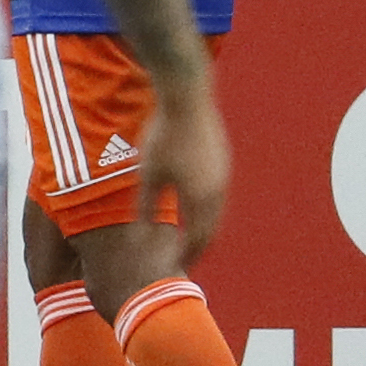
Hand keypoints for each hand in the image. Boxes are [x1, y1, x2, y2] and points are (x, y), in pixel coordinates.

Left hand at [133, 78, 230, 258]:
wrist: (187, 97)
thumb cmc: (163, 136)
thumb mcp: (149, 174)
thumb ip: (147, 207)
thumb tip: (142, 236)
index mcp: (201, 198)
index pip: (198, 239)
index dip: (187, 256)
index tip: (176, 268)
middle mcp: (218, 191)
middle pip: (211, 229)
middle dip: (198, 246)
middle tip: (185, 261)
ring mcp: (223, 174)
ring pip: (216, 211)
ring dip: (204, 228)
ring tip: (189, 238)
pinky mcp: (221, 160)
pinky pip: (216, 194)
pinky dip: (206, 209)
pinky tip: (193, 207)